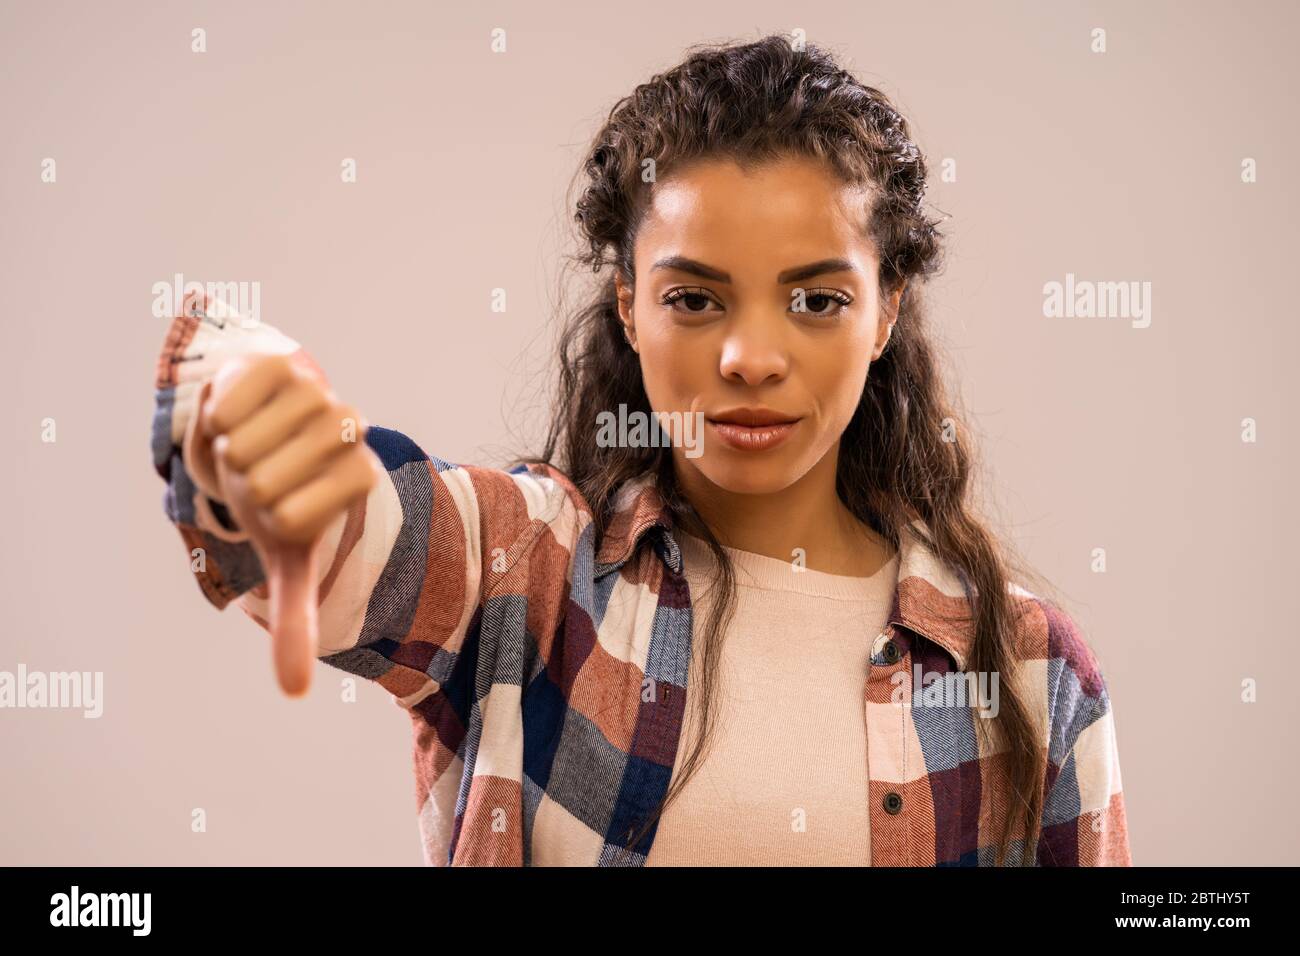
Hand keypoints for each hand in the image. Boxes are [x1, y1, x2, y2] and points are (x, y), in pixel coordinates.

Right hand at [196, 353, 382, 695]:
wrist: (265, 432)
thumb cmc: (276, 503)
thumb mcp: (289, 563)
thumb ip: (297, 621)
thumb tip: (294, 692)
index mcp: (358, 480)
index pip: (305, 513)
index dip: (280, 513)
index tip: (285, 507)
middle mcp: (348, 433)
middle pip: (266, 482)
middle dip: (249, 485)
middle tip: (262, 474)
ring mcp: (319, 394)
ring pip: (246, 445)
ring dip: (234, 453)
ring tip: (253, 447)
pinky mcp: (283, 365)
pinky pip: (230, 401)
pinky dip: (217, 417)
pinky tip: (237, 417)